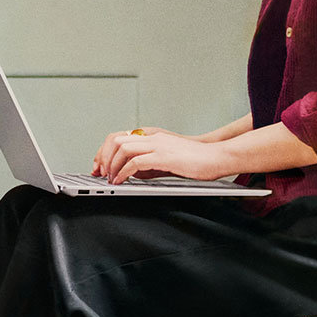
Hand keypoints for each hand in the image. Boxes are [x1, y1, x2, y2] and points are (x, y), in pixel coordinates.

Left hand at [97, 130, 233, 183]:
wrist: (218, 157)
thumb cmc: (197, 160)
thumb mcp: (167, 159)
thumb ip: (149, 164)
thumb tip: (132, 173)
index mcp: (152, 136)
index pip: (119, 137)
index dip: (104, 151)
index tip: (99, 166)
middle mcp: (152, 137)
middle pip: (115, 140)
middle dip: (103, 157)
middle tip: (100, 173)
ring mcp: (158, 145)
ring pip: (122, 148)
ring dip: (111, 164)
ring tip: (110, 178)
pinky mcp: (164, 156)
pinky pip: (135, 162)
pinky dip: (124, 172)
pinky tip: (122, 181)